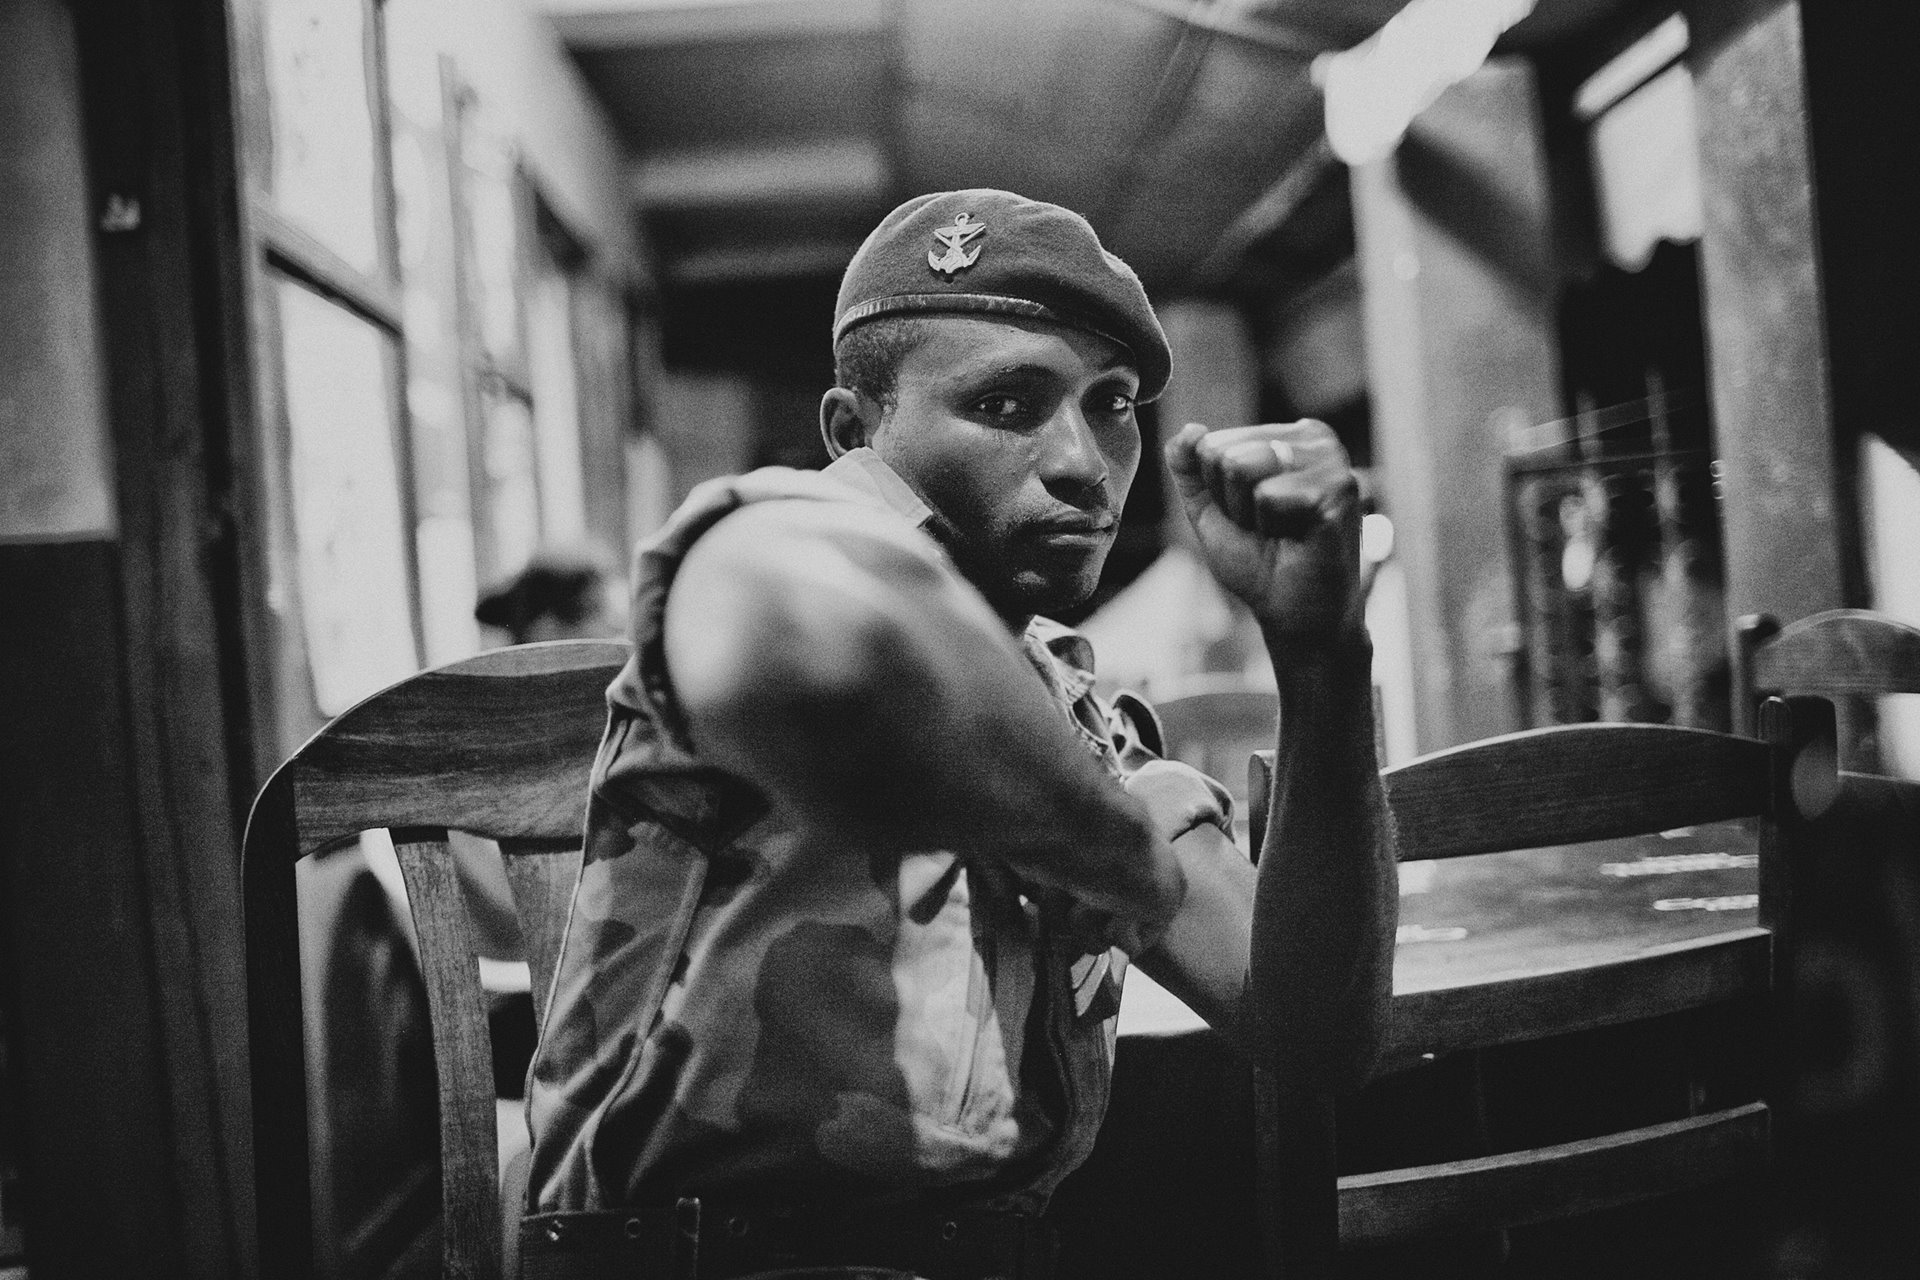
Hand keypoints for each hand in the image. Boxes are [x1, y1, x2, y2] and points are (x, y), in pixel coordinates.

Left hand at [1166, 420, 1364, 647]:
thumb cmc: (1259, 563)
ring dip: (1252, 516)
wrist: (1294, 615)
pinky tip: (1302, 538)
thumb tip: (1190, 430)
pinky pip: (1269, 496)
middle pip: (1226, 455)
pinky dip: (1274, 527)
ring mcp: (1332, 460)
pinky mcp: (1340, 489)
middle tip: (1268, 530)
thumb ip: (1190, 469)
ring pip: (1244, 469)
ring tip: (1283, 533)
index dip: (1218, 493)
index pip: (1213, 445)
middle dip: (1233, 504)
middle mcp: (1315, 438)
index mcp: (1287, 436)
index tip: (1251, 517)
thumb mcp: (1210, 511)